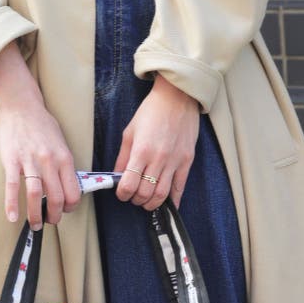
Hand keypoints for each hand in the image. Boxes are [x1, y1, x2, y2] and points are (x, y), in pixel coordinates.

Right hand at [0, 42, 80, 229]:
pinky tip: (12, 216)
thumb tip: (68, 187)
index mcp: (64, 158)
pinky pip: (13, 186)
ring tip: (35, 225)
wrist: (21, 106)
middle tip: (50, 221)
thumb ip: (64, 166)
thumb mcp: (61, 144)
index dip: (70, 207)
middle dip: (55, 215)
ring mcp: (30, 160)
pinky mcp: (12, 159)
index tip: (65, 211)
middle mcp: (49, 161)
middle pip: (57, 197)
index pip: (73, 192)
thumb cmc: (42, 126)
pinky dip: (12, 203)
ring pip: (37, 195)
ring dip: (36, 215)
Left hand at [114, 74, 199, 209]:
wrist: (177, 97)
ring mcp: (174, 161)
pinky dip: (172, 201)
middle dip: (136, 200)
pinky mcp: (187, 161)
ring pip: (162, 195)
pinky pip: (180, 188)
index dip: (123, 194)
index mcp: (141, 150)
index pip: (129, 184)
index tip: (122, 193)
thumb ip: (122, 157)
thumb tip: (117, 177)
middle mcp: (158, 158)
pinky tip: (166, 205)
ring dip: (151, 204)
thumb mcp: (130, 132)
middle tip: (133, 196)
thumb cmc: (151, 112)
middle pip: (145, 193)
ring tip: (146, 201)